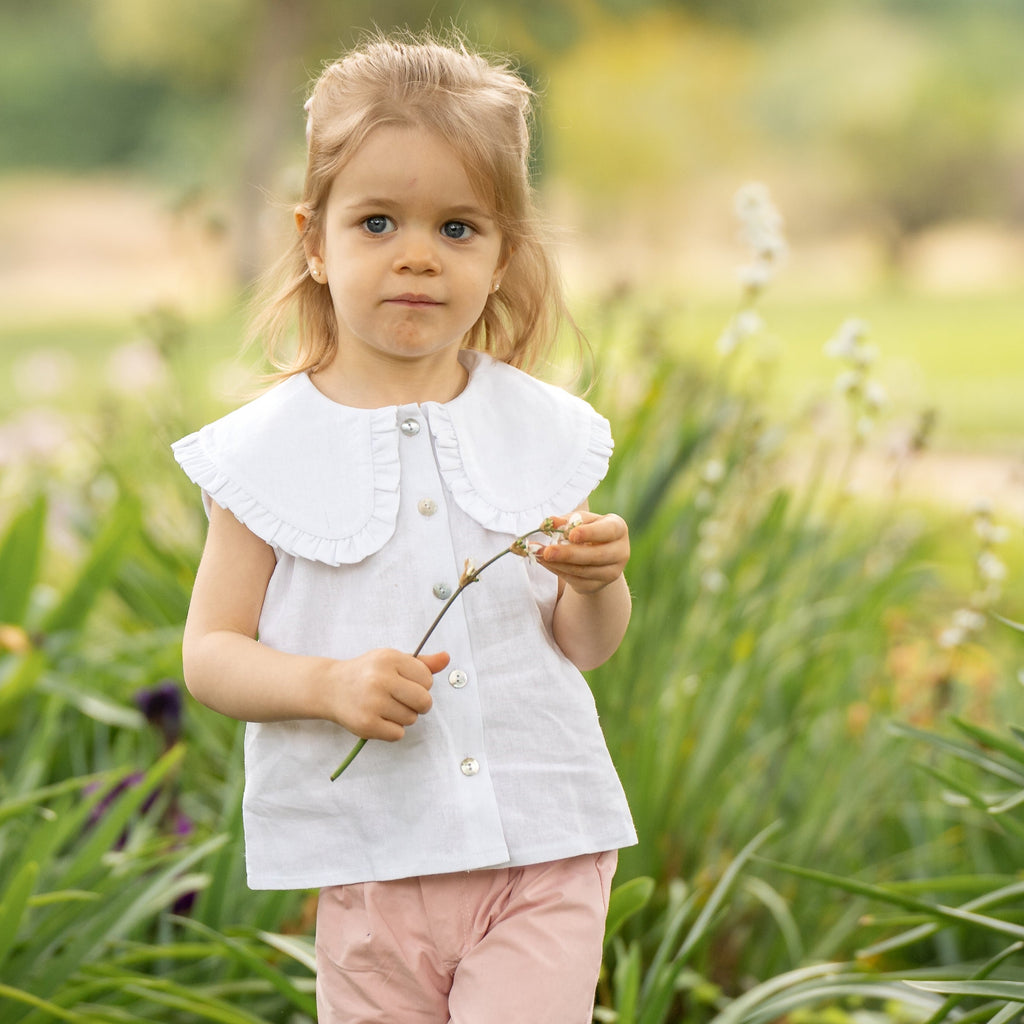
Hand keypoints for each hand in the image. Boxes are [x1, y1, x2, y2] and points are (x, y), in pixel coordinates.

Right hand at [328, 649, 447, 740]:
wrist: (330, 687)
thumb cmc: (367, 673)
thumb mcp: (392, 661)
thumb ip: (422, 663)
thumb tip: (446, 658)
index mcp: (390, 659)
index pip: (427, 679)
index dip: (421, 684)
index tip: (407, 683)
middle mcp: (381, 679)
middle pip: (424, 701)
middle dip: (418, 704)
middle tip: (403, 700)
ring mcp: (373, 702)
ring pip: (411, 719)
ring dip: (403, 716)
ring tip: (385, 707)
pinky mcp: (366, 724)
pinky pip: (398, 734)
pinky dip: (392, 730)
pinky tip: (379, 718)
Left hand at [539, 511, 629, 594]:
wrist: (596, 556)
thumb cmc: (588, 530)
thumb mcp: (580, 520)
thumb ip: (566, 520)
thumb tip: (547, 523)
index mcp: (618, 529)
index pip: (608, 531)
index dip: (590, 533)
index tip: (571, 535)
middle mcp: (620, 552)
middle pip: (596, 555)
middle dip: (569, 554)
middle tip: (547, 551)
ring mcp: (611, 572)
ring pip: (583, 571)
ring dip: (558, 564)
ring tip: (539, 555)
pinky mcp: (598, 586)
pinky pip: (576, 581)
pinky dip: (558, 571)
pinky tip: (545, 563)